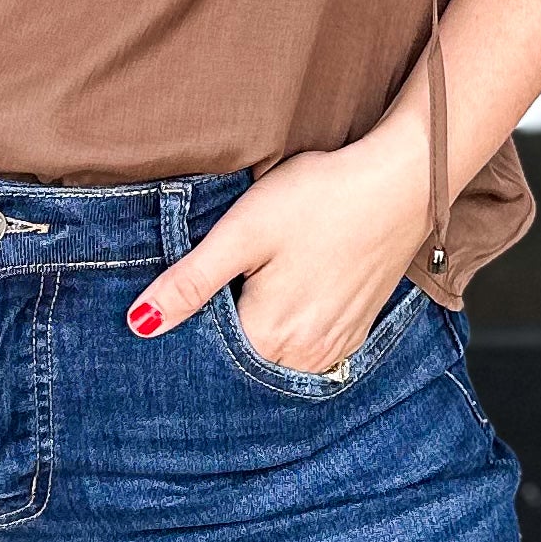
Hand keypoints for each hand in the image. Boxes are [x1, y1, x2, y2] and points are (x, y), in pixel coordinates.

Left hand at [126, 124, 429, 372]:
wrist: (401, 182)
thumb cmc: (320, 199)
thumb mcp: (243, 232)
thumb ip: (190, 283)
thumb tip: (139, 325)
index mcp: (270, 337)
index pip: (209, 354)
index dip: (190, 325)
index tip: (188, 292)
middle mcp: (306, 357)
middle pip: (243, 359)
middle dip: (223, 332)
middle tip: (225, 279)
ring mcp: (336, 348)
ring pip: (276, 355)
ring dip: (259, 331)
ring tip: (256, 283)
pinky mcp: (356, 331)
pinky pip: (309, 348)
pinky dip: (291, 330)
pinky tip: (289, 291)